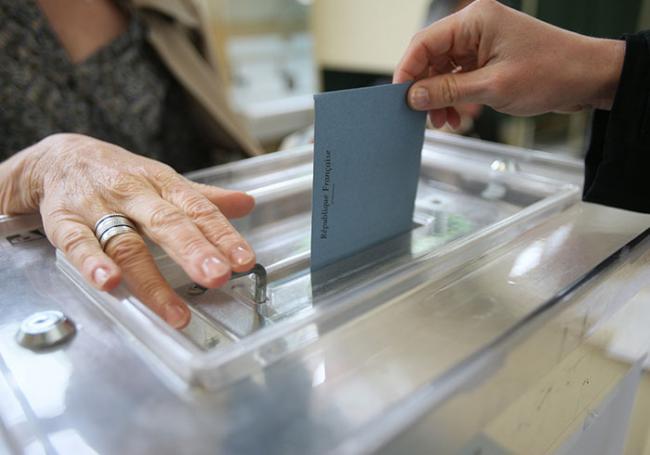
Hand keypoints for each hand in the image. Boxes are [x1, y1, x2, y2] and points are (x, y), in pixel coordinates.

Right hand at [2, 133, 255, 327]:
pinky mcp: (64, 220)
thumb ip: (203, 199)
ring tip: (173, 308)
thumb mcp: (164, 180)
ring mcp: (97, 206)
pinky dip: (92, 263)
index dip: (223, 235)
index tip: (243, 260)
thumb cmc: (120, 175)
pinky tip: (109, 282)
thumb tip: (247, 203)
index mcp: (163, 184)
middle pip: (166, 223)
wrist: (58, 157)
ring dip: (150, 279)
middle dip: (194, 251)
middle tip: (217, 276)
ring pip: (126, 243)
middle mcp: (133, 193)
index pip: (198, 209)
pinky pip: (77, 243)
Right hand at [394, 0, 625, 127]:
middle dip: (425, 89)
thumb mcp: (492, 86)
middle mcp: (474, 27)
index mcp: (474, 20)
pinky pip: (458, 76)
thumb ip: (448, 90)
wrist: (588, 77)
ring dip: (439, 97)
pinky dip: (454, 97)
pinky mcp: (487, 57)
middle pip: (430, 57)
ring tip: (445, 122)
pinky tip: (457, 116)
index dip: (407, 72)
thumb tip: (412, 96)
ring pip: (443, 69)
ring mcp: (481, 42)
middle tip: (424, 117)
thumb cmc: (550, 72)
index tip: (399, 99)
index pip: (424, 43)